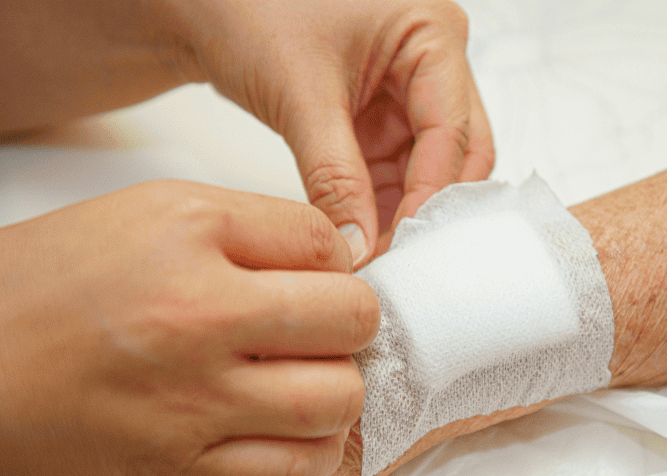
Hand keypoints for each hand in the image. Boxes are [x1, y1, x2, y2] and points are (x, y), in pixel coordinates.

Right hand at [0, 179, 378, 475]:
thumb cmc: (55, 283)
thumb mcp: (153, 212)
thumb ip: (254, 226)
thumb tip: (342, 257)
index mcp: (192, 234)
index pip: (327, 242)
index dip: (335, 263)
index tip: (313, 280)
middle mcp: (198, 315)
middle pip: (351, 319)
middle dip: (352, 322)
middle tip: (323, 330)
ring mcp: (192, 401)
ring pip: (337, 399)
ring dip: (339, 389)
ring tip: (308, 380)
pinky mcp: (178, 471)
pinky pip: (295, 469)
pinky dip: (312, 449)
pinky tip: (290, 430)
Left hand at [165, 0, 493, 264]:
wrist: (204, 6)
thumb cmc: (251, 7)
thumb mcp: (301, 95)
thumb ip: (334, 176)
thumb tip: (358, 243)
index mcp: (430, 34)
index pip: (450, 130)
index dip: (429, 193)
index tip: (402, 242)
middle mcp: (431, 62)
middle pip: (456, 153)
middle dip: (425, 206)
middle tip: (397, 255)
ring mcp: (406, 92)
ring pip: (426, 170)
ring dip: (401, 212)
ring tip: (372, 253)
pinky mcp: (379, 118)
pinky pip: (393, 172)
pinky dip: (378, 205)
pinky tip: (361, 234)